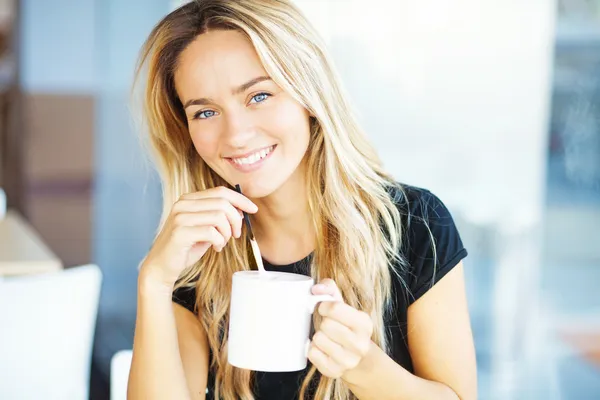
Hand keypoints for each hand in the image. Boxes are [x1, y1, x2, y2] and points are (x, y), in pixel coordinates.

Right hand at [140, 186, 257, 287]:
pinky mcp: (180, 232)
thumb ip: (219, 216)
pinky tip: (215, 248)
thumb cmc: (186, 247)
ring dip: (227, 233)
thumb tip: (241, 210)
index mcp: (188, 199)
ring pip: (219, 216)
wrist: (162, 267)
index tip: (253, 209)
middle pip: (223, 202)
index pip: (220, 191)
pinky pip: (212, 232)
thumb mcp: (205, 228)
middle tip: (236, 234)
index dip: (240, 199)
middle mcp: (183, 204)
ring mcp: (180, 217)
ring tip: (222, 243)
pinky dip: (220, 242)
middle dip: (236, 219)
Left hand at [308, 279, 373, 380]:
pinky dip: (313, 349)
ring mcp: (348, 361)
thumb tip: (316, 289)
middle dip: (322, 322)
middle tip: (328, 326)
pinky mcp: (334, 372)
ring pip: (318, 339)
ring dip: (318, 336)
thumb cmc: (344, 326)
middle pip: (325, 325)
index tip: (325, 309)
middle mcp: (360, 344)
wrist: (355, 358)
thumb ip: (329, 289)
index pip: (334, 308)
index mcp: (364, 323)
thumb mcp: (342, 305)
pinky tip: (322, 350)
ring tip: (327, 338)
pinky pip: (312, 354)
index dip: (324, 306)